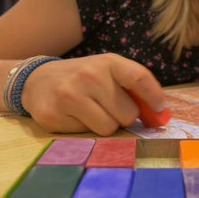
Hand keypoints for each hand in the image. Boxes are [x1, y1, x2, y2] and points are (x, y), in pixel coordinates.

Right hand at [20, 53, 165, 134]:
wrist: (37, 80)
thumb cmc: (84, 78)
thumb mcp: (109, 72)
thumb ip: (135, 88)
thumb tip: (161, 113)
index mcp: (108, 62)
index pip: (139, 78)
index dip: (154, 97)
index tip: (159, 109)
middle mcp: (89, 76)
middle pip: (128, 113)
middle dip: (124, 115)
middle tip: (111, 108)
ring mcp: (70, 95)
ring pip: (109, 128)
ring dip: (106, 125)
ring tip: (93, 112)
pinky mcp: (54, 115)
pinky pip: (87, 134)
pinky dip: (85, 129)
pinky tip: (75, 116)